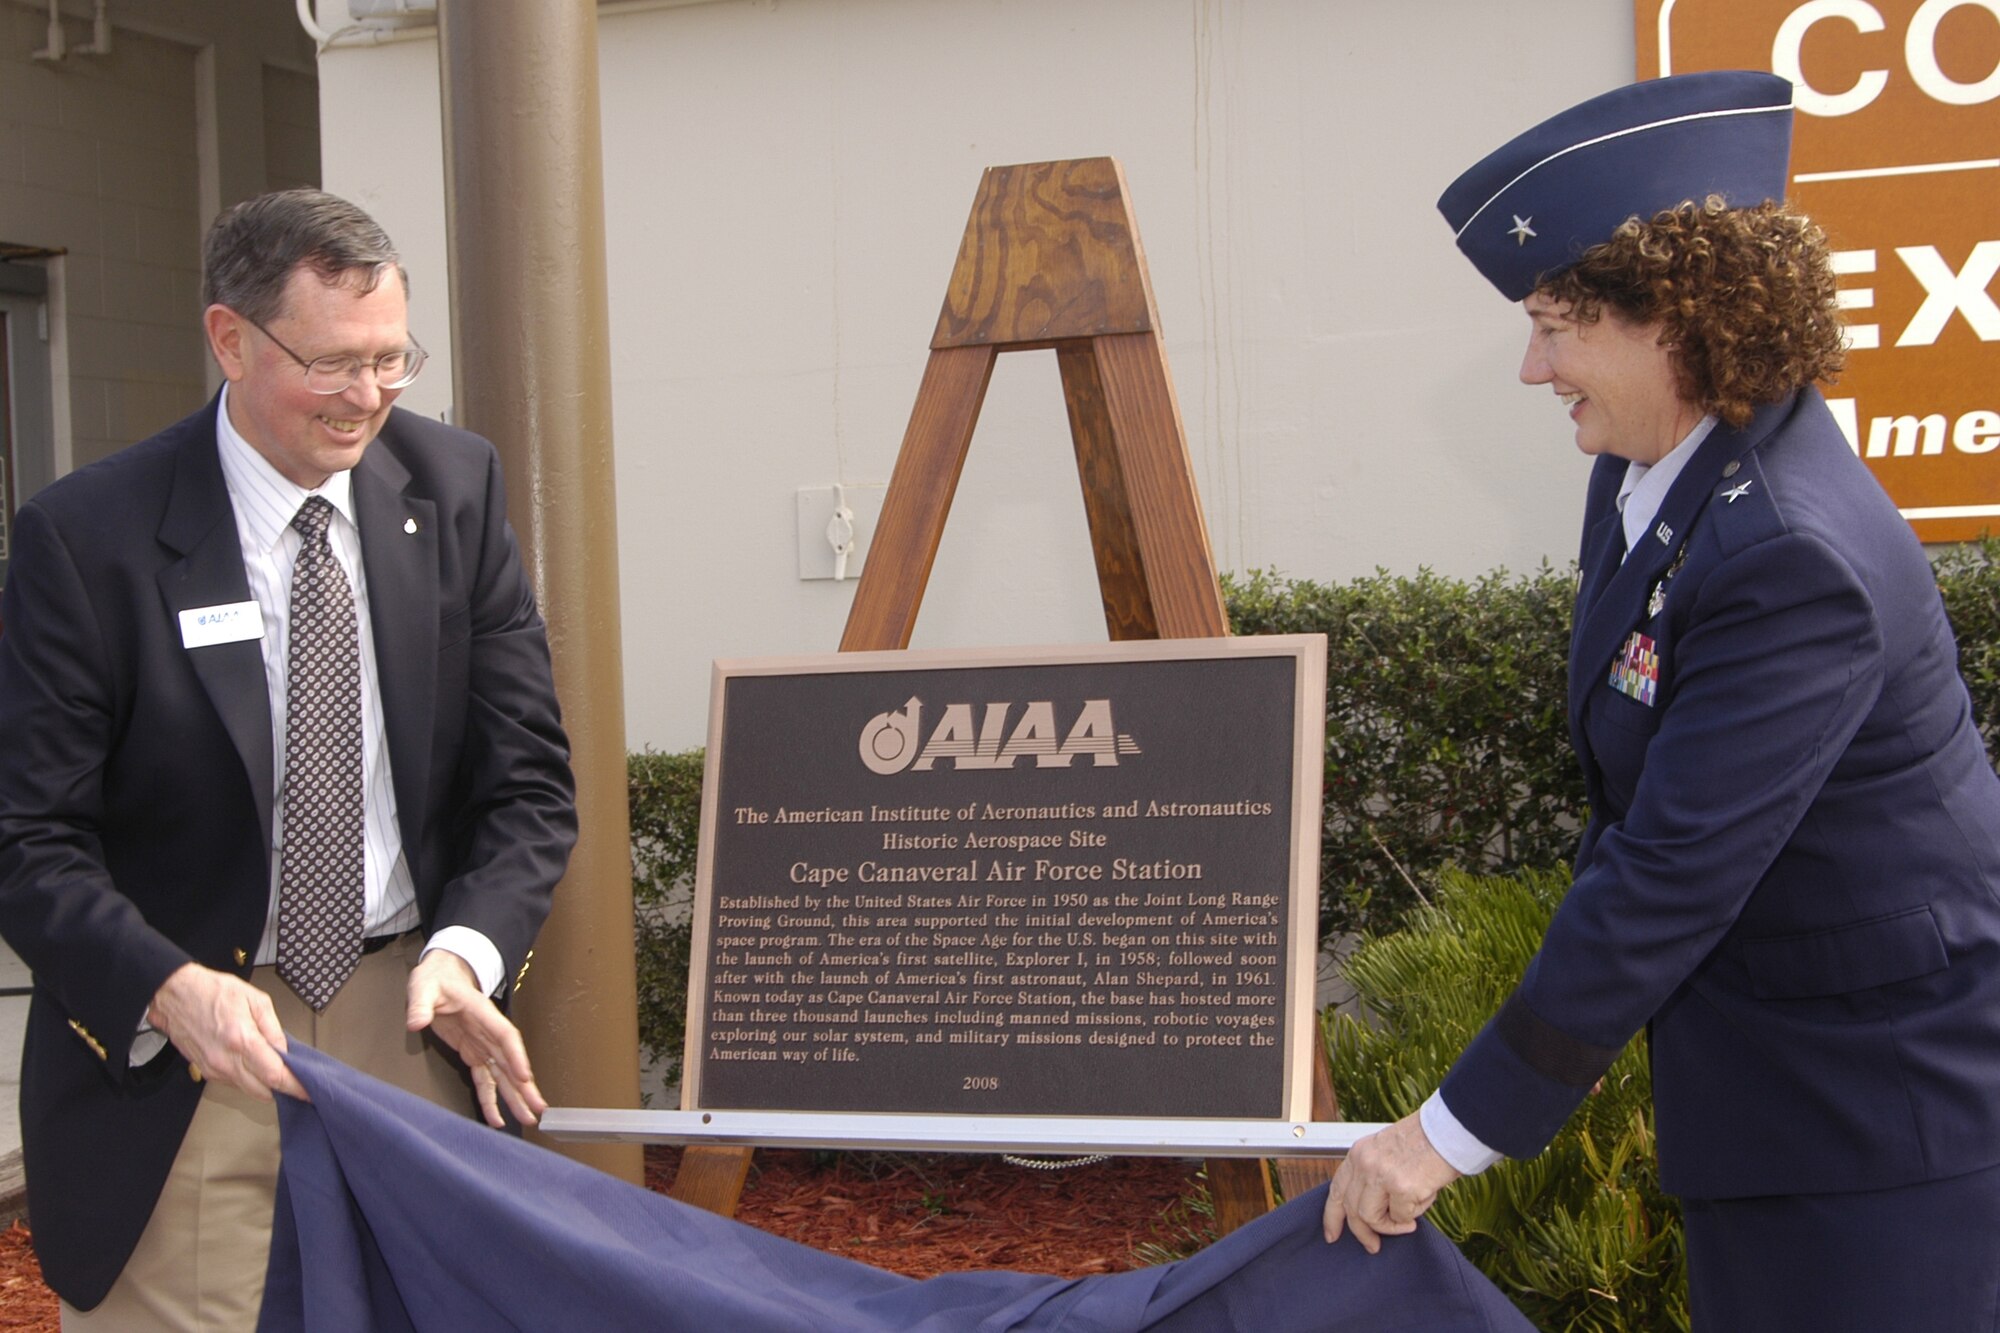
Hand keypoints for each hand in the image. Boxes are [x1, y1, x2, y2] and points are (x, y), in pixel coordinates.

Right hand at [147, 963, 307, 1101]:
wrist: (174, 994)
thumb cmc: (211, 991)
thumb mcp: (255, 999)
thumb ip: (273, 1028)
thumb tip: (284, 1050)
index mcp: (241, 1040)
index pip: (274, 1075)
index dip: (295, 1087)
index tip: (308, 1091)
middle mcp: (225, 1060)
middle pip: (262, 1091)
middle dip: (283, 1090)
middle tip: (296, 1081)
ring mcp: (213, 1068)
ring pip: (247, 1090)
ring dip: (264, 1085)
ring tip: (275, 1069)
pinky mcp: (204, 1071)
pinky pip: (233, 1083)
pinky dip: (247, 1078)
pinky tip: (252, 1064)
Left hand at [407, 949, 546, 1128]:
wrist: (441, 977)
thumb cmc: (436, 980)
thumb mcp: (424, 988)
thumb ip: (421, 1005)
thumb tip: (416, 1021)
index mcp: (482, 1013)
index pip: (505, 1036)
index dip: (517, 1057)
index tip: (525, 1076)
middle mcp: (488, 1032)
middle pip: (511, 1062)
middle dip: (524, 1086)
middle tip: (537, 1108)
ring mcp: (482, 1045)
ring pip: (503, 1074)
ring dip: (515, 1096)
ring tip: (527, 1118)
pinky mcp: (473, 1053)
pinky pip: (485, 1080)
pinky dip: (491, 1099)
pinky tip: (497, 1118)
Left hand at [1322, 1111, 1460, 1252]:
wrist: (1448, 1130)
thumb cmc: (1425, 1140)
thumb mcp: (1386, 1151)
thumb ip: (1374, 1176)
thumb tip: (1375, 1209)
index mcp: (1359, 1153)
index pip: (1336, 1189)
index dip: (1332, 1216)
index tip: (1332, 1234)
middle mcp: (1365, 1163)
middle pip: (1351, 1209)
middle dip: (1362, 1233)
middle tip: (1373, 1246)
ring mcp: (1381, 1175)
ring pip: (1371, 1217)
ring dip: (1390, 1227)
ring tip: (1407, 1222)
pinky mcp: (1402, 1188)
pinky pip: (1401, 1217)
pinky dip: (1412, 1216)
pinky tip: (1424, 1200)